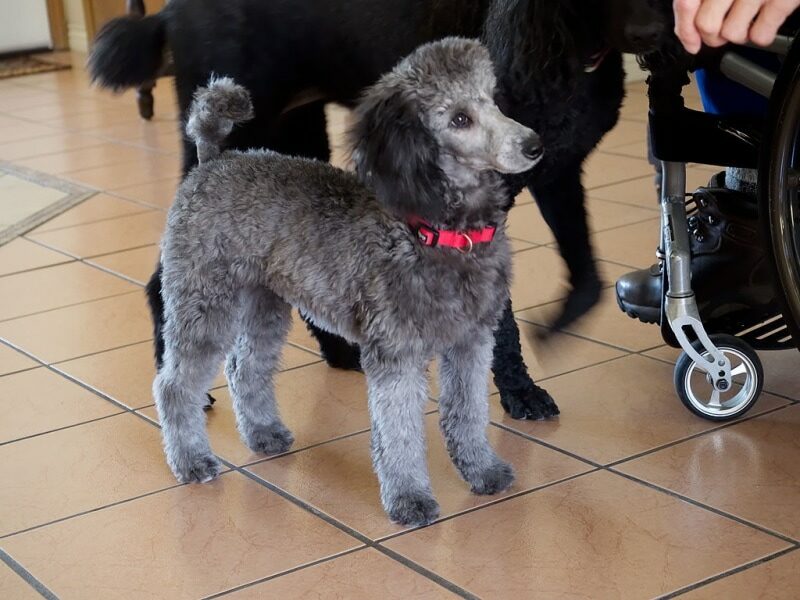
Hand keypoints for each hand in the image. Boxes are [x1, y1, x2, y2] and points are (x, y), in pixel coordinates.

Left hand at [674, 0, 799, 53]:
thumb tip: (688, 30)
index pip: (686, 4)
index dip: (685, 29)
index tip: (691, 42)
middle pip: (707, 25)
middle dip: (713, 36)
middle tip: (723, 29)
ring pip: (732, 33)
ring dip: (739, 34)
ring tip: (747, 19)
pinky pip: (760, 35)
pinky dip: (761, 35)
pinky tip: (764, 21)